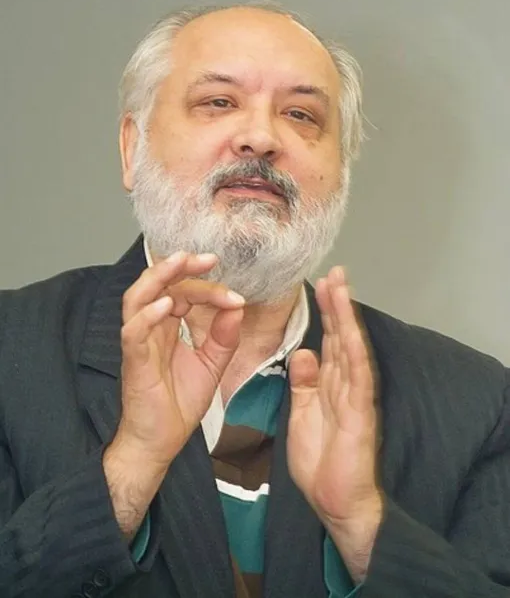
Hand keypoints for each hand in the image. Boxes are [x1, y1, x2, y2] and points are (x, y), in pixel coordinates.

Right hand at [115, 251, 244, 467]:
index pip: (184, 293)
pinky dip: (148, 315)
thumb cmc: (179, 403)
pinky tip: (168, 305)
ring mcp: (140, 343)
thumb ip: (224, 337)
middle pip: (157, 285)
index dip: (209, 289)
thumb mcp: (211, 364)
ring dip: (159, 278)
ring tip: (180, 262)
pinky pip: (134, 332)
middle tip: (207, 258)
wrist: (161, 441)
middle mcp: (151, 329)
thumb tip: (236, 307)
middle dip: (180, 267)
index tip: (236, 296)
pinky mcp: (134, 362)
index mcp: (168, 327)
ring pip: (137, 298)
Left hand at [287, 266, 380, 579]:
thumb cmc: (320, 459)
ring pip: (351, 349)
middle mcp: (345, 384)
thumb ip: (304, 382)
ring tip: (341, 288)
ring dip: (346, 318)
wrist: (334, 499)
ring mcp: (355, 396)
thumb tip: (304, 353)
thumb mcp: (303, 412)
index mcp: (330, 384)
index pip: (329, 340)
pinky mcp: (359, 414)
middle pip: (341, 336)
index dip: (325, 313)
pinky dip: (355, 354)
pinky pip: (358, 379)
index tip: (322, 285)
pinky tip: (351, 333)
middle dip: (337, 304)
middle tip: (334, 272)